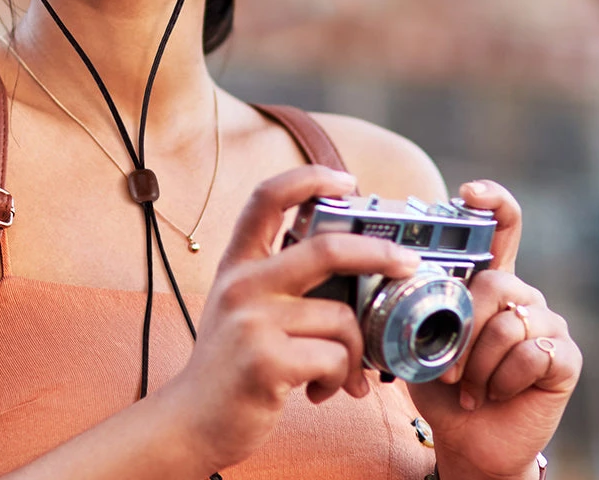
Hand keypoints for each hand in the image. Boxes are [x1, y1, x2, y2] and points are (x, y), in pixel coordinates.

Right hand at [165, 165, 421, 473]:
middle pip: (325, 249)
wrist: (193, 419)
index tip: (346, 180)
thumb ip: (283, 282)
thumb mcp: (243, 306)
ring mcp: (252, 320)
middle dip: (377, 253)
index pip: (268, 197)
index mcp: (239, 262)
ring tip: (336, 373)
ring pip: (341, 319)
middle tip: (406, 263)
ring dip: (353, 353)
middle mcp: (243, 282)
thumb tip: (354, 270)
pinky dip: (340, 380)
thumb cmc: (232, 363)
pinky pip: (335, 360)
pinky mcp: (265, 360)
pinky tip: (318, 390)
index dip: (309, 178)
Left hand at [409, 180, 581, 479]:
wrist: (466, 439)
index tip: (468, 193)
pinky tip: (495, 395)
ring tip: (469, 387)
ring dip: (479, 364)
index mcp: (485, 280)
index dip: (491, 202)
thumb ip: (410, 301)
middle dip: (463, 330)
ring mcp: (545, 324)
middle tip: (448, 368)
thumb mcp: (414, 336)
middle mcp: (519, 294)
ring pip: (508, 324)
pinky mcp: (564, 357)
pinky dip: (502, 381)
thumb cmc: (438, 382)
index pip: (500, 225)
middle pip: (494, 284)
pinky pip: (531, 355)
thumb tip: (379, 268)